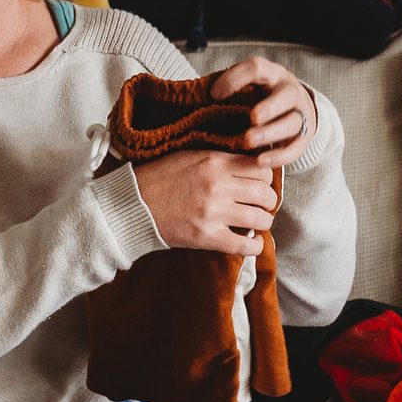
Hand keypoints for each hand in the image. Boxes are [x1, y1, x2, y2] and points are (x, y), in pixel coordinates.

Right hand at [133, 149, 276, 255]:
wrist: (132, 205)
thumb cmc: (160, 178)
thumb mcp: (190, 156)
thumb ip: (220, 159)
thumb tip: (249, 164)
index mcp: (215, 162)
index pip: (261, 168)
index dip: (265, 178)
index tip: (260, 184)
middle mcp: (218, 185)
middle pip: (265, 193)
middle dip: (268, 201)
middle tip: (262, 205)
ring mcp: (214, 212)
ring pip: (261, 218)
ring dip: (264, 221)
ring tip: (257, 222)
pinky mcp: (207, 236)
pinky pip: (245, 244)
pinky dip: (256, 245)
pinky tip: (254, 242)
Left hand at [213, 57, 317, 170]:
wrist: (294, 106)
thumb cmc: (259, 95)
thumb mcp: (247, 84)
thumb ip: (228, 88)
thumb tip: (199, 97)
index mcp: (271, 74)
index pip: (257, 68)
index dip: (236, 79)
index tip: (214, 94)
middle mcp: (290, 91)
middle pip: (285, 96)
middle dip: (269, 108)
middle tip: (251, 118)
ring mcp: (300, 114)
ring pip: (292, 123)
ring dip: (270, 133)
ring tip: (248, 141)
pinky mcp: (304, 137)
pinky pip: (295, 148)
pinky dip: (278, 157)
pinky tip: (259, 161)